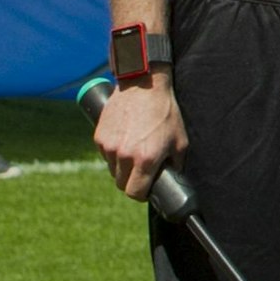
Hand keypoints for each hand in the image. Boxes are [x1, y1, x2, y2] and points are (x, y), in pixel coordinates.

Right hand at [94, 74, 187, 200]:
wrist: (144, 85)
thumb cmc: (166, 112)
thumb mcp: (180, 140)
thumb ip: (176, 163)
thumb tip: (173, 177)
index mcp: (146, 159)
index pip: (135, 192)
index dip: (141, 195)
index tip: (146, 190)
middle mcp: (124, 156)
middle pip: (121, 184)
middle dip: (131, 182)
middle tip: (142, 172)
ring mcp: (109, 147)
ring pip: (112, 169)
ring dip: (121, 167)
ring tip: (134, 151)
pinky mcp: (99, 137)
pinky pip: (105, 155)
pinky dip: (113, 153)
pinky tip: (125, 140)